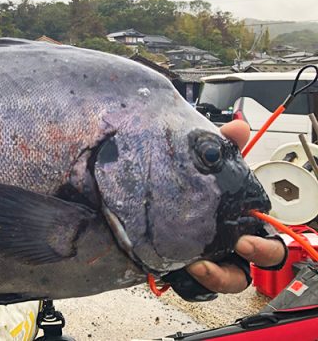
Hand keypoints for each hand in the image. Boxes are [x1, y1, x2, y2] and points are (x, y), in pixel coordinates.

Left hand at [185, 120, 285, 293]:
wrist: (147, 197)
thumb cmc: (189, 186)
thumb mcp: (205, 165)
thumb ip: (223, 147)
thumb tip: (237, 128)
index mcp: (241, 221)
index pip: (265, 238)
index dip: (262, 246)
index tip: (245, 241)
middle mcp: (231, 245)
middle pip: (255, 265)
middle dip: (252, 259)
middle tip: (237, 247)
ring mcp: (211, 259)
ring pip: (226, 280)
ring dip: (216, 277)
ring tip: (197, 266)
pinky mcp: (185, 268)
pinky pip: (192, 284)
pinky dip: (186, 280)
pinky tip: (173, 269)